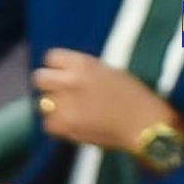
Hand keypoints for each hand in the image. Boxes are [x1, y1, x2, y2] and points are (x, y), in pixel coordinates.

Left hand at [31, 50, 176, 154]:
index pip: (51, 58)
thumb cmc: (132, 96)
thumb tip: (60, 75)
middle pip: (40, 79)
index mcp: (84, 64)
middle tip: (62, 94)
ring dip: (54, 107)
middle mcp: (70, 81)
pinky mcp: (64, 126)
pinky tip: (76, 124)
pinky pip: (49, 124)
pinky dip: (59, 125)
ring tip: (75, 111)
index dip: (56, 67)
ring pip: (43, 104)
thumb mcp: (108, 72)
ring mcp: (65, 104)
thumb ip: (81, 72)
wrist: (144, 124)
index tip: (62, 74)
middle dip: (49, 85)